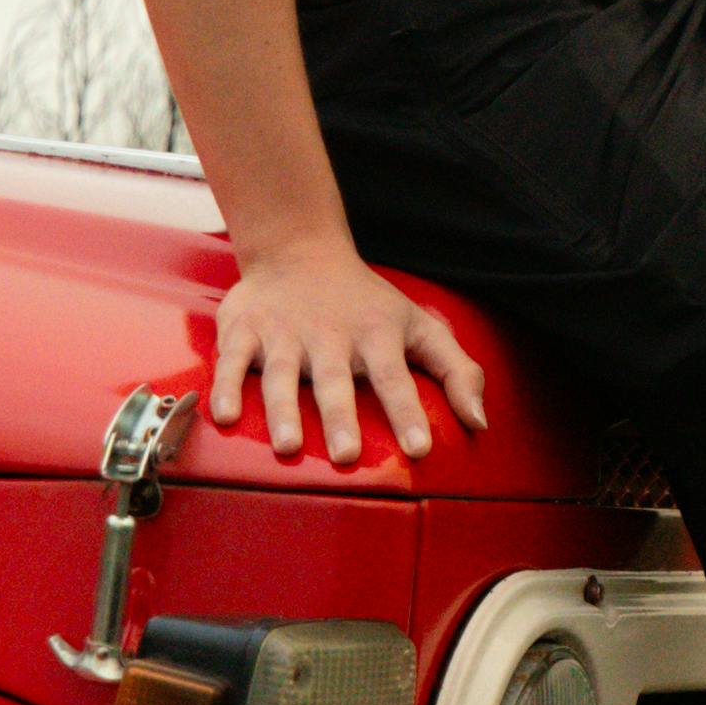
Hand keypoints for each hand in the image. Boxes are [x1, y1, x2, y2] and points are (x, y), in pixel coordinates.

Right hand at [205, 235, 492, 465]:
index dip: (408, 412)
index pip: (395, 376)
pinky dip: (225, 386)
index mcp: (376, 334)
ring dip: (283, 409)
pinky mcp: (245, 330)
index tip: (420, 450)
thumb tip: (481, 423)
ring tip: (289, 446)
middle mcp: (329, 335)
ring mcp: (284, 332)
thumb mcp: (420, 326)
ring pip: (280, 373)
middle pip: (335, 379)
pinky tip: (224, 417)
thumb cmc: (367, 303)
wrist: (298, 248)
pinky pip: (231, 360)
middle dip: (340, 417)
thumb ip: (457, 371)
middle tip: (346, 456)